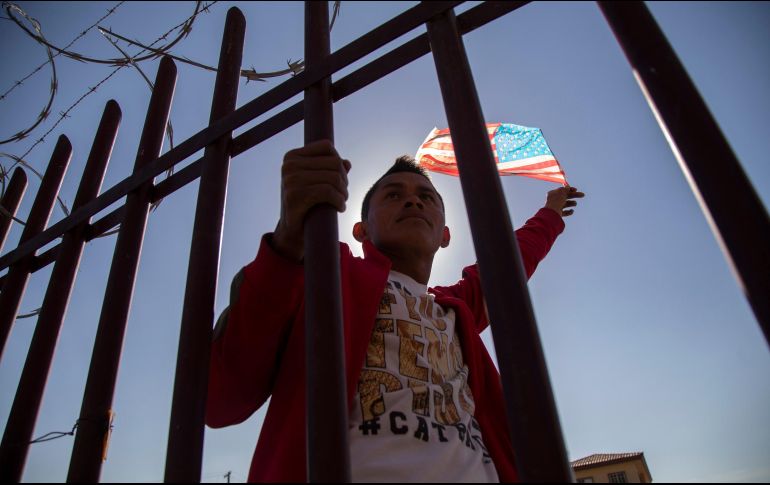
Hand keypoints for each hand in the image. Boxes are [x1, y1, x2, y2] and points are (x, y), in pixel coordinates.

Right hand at [273, 140, 350, 260]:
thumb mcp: (317, 183)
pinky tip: (340, 208)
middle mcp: (289, 165)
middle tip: (343, 195)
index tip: (339, 180)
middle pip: (334, 163)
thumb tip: (347, 162)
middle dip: (344, 180)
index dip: (339, 162)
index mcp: (292, 157)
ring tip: (342, 202)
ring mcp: (290, 180)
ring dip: (343, 192)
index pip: (327, 147)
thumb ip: (330, 170)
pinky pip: (328, 192)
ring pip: (333, 178)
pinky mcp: (295, 196)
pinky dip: (339, 201)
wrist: (292, 232)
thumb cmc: (308, 205)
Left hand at [544, 186, 584, 217]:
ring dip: (572, 203)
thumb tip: (568, 187)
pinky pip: (565, 212)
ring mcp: (555, 207)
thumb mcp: (562, 192)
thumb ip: (565, 189)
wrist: (552, 214)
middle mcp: (553, 200)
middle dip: (574, 195)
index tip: (576, 189)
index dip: (569, 189)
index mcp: (552, 194)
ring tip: (575, 204)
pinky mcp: (557, 214)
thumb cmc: (557, 201)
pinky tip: (572, 211)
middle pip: (565, 197)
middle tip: (583, 195)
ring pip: (566, 204)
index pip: (562, 190)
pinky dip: (569, 211)